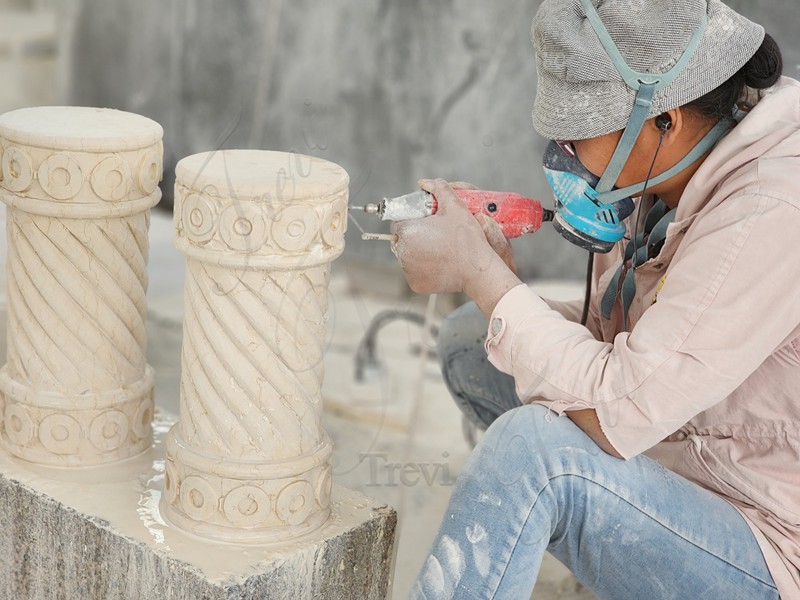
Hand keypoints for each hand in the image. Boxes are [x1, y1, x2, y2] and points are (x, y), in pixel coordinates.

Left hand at [392, 179, 521, 314]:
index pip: (399, 222)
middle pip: (402, 240)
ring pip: (407, 257)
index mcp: (407, 231)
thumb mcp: (455, 207)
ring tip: (438, 249)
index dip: (412, 221)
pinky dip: (423, 269)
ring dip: (417, 252)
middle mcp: (402, 252)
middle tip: (434, 236)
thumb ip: (439, 189)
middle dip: (414, 237)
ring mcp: (408, 271)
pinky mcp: (416, 284)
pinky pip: (415, 273)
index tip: (425, 223)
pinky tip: (439, 263)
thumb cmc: (466, 238)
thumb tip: (425, 182)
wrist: (478, 270)